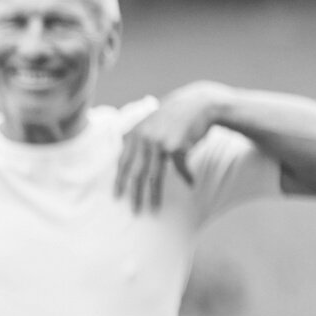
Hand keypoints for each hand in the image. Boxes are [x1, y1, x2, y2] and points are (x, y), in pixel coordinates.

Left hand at [116, 83, 219, 212]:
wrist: (198, 104)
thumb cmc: (173, 118)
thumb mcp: (148, 123)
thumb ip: (134, 137)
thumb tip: (120, 154)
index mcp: (134, 134)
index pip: (122, 162)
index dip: (119, 181)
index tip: (116, 197)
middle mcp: (144, 138)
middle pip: (136, 172)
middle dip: (134, 194)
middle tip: (134, 211)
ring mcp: (159, 141)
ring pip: (154, 175)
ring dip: (154, 194)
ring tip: (154, 208)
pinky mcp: (176, 145)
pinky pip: (179, 167)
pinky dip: (186, 176)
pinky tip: (190, 183)